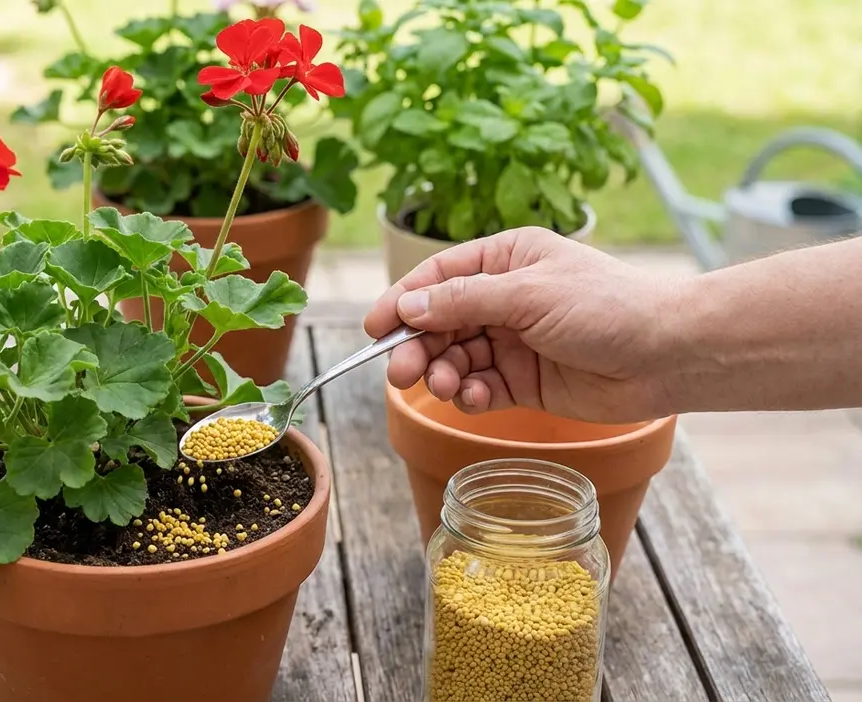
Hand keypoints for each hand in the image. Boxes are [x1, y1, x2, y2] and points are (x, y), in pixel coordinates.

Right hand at [364, 227, 683, 422]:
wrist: (668, 355)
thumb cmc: (609, 308)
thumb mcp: (529, 294)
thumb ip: (464, 302)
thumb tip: (408, 307)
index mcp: (506, 260)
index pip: (438, 277)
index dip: (402, 301)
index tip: (374, 328)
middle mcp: (505, 298)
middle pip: (439, 322)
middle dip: (418, 346)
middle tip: (401, 372)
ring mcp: (513, 342)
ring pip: (455, 358)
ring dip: (442, 374)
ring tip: (446, 387)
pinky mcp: (524, 382)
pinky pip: (480, 388)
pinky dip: (470, 395)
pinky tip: (476, 399)